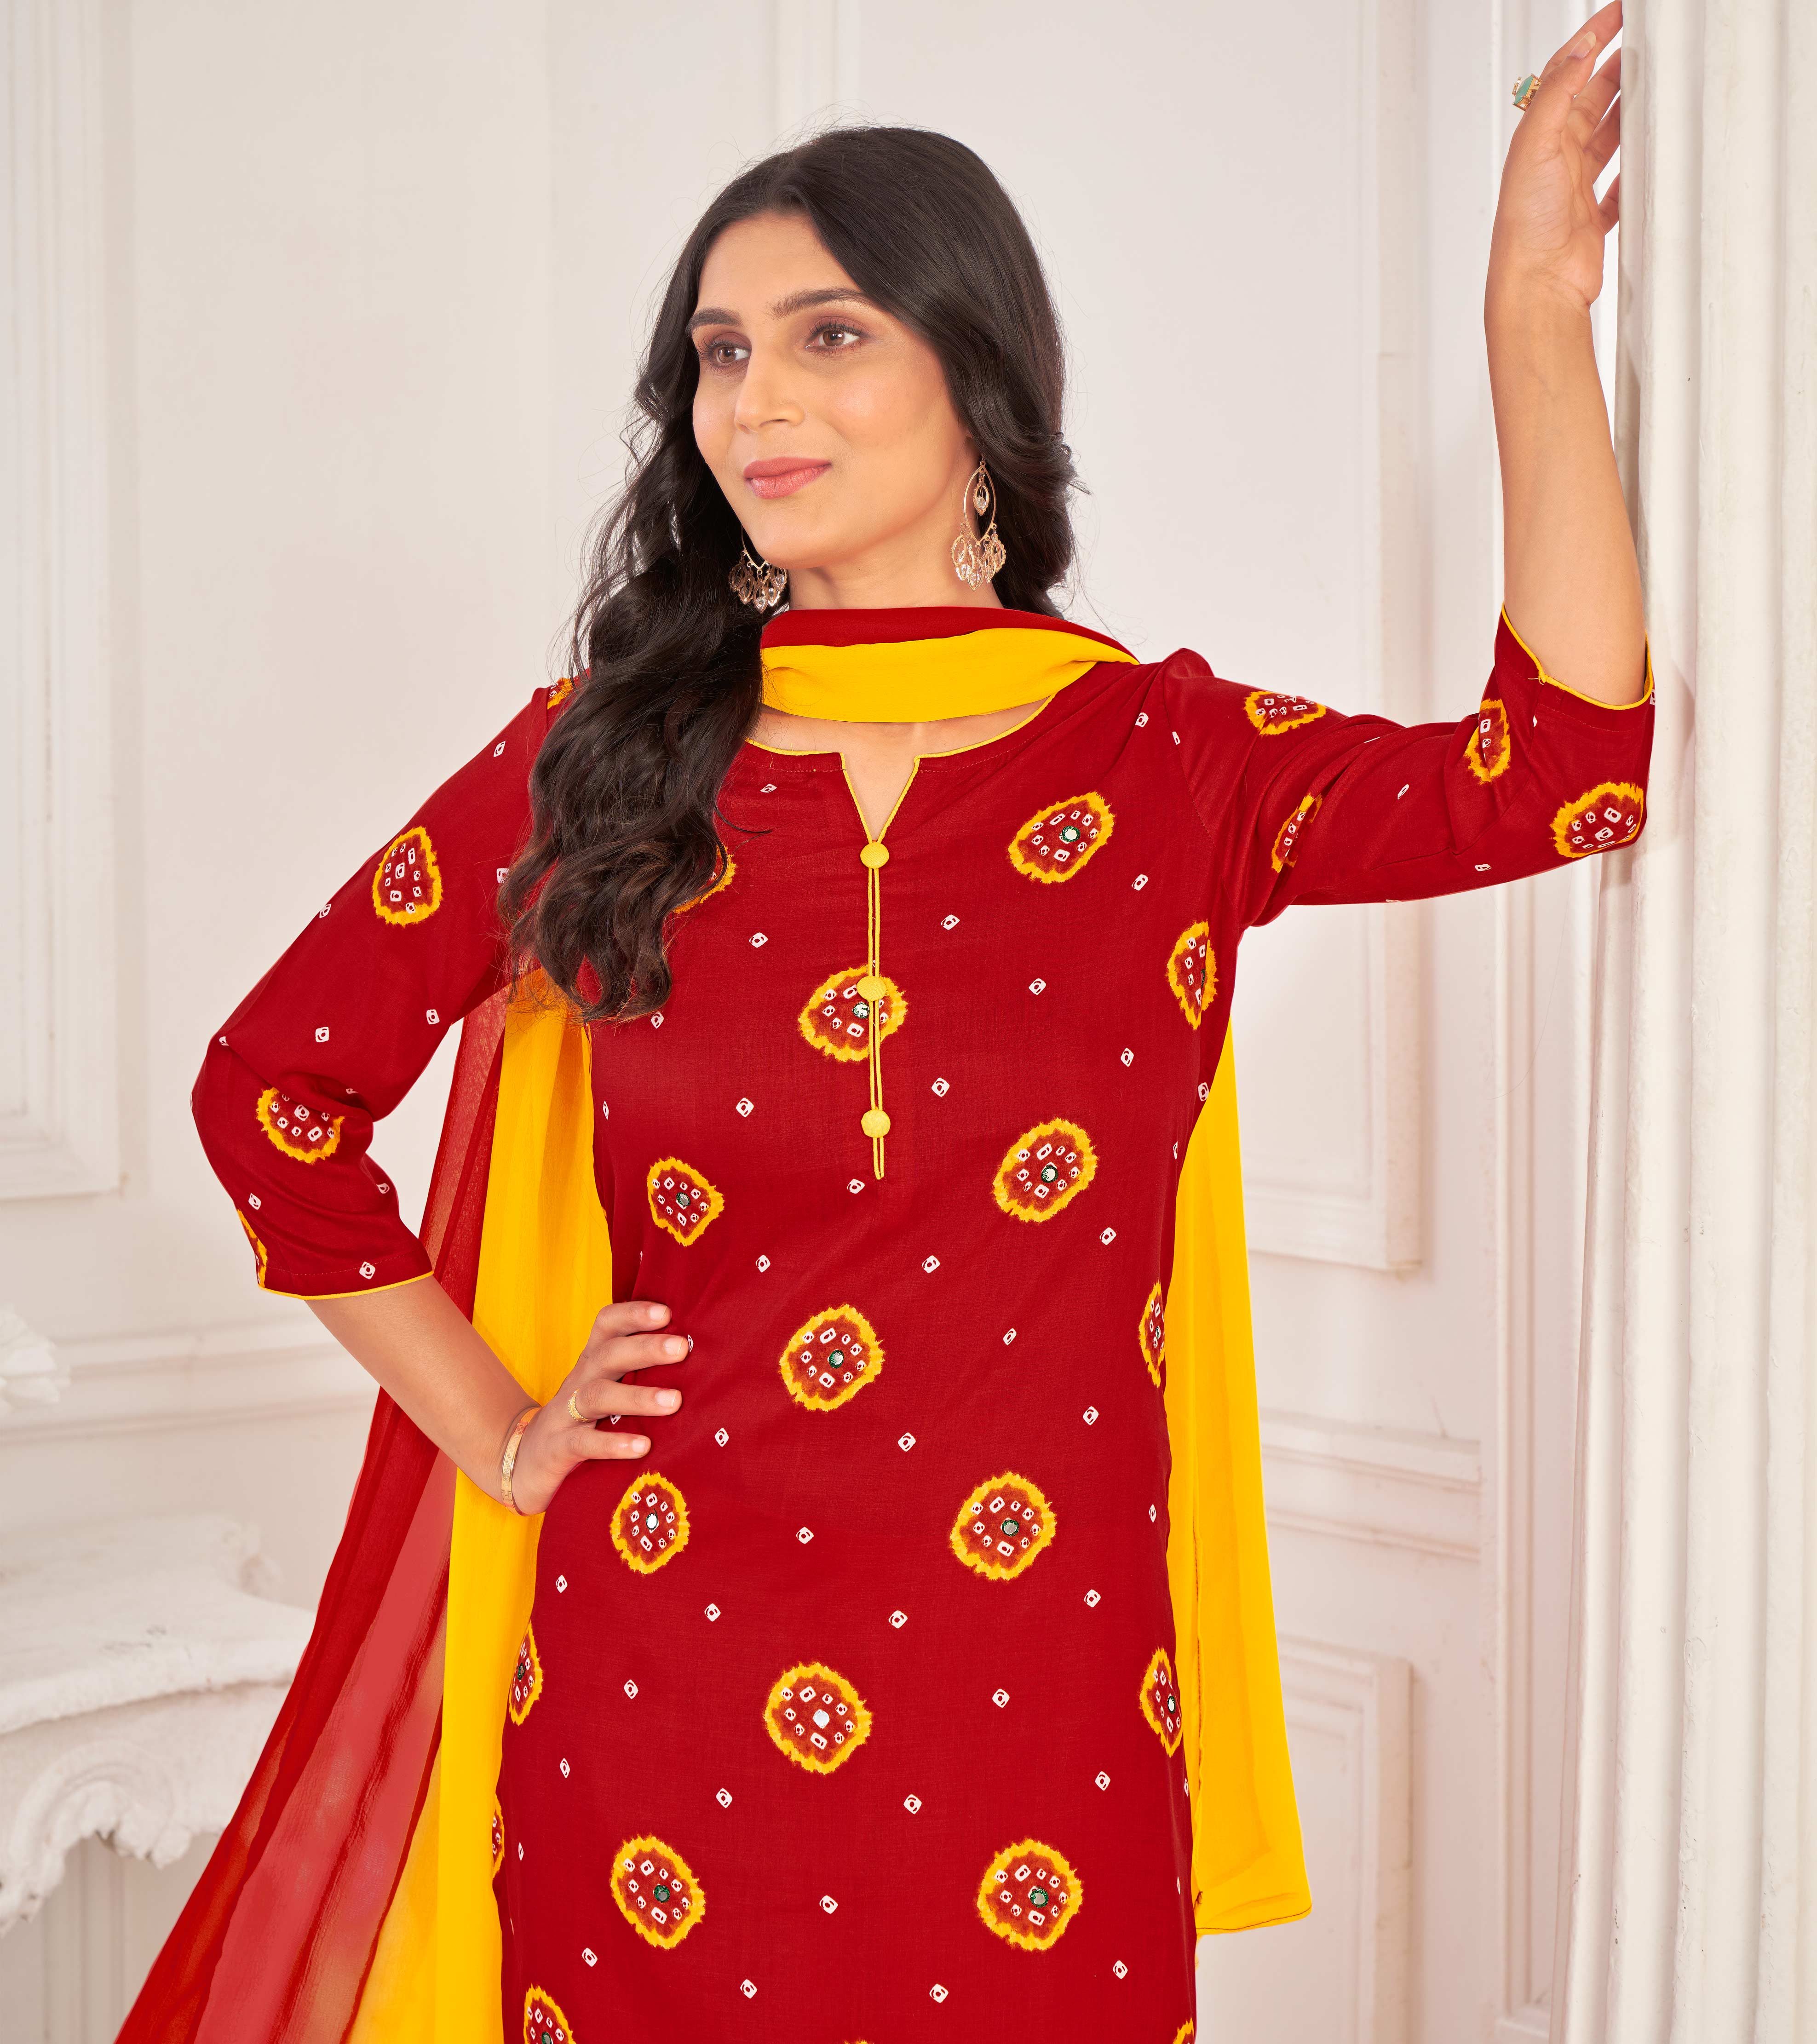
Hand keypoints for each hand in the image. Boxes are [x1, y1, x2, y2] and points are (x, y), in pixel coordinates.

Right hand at [507, 1298, 689, 1514]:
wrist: (523, 1463)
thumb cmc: (581, 1422)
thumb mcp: (606, 1392)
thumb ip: (638, 1374)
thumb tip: (696, 1356)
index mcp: (592, 1363)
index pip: (606, 1325)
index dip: (633, 1314)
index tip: (667, 1312)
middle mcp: (578, 1382)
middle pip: (607, 1355)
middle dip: (645, 1348)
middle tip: (681, 1348)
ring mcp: (565, 1415)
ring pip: (598, 1396)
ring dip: (637, 1397)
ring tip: (674, 1402)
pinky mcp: (558, 1449)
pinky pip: (584, 1442)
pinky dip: (613, 1443)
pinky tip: (643, 1446)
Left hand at [1488, 3, 1622, 318]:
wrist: (1535, 286)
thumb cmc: (1525, 227)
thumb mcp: (1535, 147)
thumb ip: (1555, 96)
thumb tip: (1577, 52)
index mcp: (1537, 140)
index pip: (1565, 76)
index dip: (1590, 41)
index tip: (1617, 15)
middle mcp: (1553, 163)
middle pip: (1589, 102)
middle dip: (1614, 69)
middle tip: (1642, 45)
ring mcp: (1573, 191)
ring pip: (1605, 139)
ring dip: (1625, 113)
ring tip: (1650, 88)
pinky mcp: (1590, 220)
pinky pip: (1615, 189)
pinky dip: (1629, 171)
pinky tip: (1644, 161)